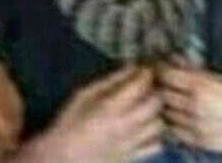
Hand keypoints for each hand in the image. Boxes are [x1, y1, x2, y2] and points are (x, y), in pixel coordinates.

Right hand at [18, 66, 164, 162]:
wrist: (61, 158)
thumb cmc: (69, 123)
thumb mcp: (83, 95)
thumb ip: (110, 81)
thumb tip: (132, 67)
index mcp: (110, 109)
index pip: (141, 84)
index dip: (146, 72)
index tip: (144, 68)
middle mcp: (125, 126)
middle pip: (156, 103)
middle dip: (155, 90)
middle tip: (148, 85)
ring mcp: (132, 144)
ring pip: (160, 123)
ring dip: (157, 112)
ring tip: (147, 106)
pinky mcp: (133, 157)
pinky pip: (157, 144)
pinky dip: (156, 134)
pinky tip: (145, 127)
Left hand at [158, 62, 221, 154]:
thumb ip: (197, 72)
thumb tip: (176, 61)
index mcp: (203, 89)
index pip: (167, 76)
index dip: (162, 68)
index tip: (162, 65)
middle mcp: (196, 110)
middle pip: (163, 95)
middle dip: (163, 86)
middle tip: (166, 79)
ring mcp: (197, 129)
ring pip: (167, 115)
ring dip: (168, 105)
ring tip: (175, 97)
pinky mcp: (200, 143)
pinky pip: (176, 131)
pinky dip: (175, 122)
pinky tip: (184, 114)